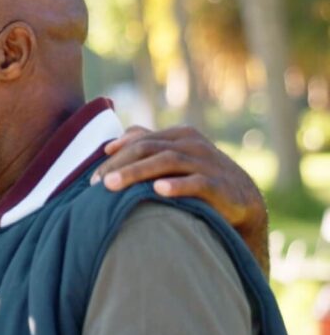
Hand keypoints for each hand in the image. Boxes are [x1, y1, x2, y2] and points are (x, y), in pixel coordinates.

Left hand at [91, 125, 269, 273]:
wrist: (241, 199)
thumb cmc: (198, 177)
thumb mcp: (174, 157)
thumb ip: (146, 145)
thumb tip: (111, 143)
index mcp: (179, 135)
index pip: (139, 141)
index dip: (114, 155)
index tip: (92, 175)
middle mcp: (192, 144)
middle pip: (148, 149)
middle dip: (119, 165)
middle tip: (96, 183)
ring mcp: (207, 162)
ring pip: (167, 162)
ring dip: (136, 173)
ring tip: (112, 186)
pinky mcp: (220, 184)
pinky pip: (197, 183)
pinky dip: (177, 186)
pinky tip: (158, 190)